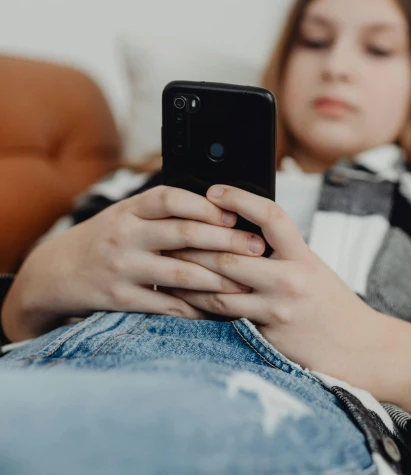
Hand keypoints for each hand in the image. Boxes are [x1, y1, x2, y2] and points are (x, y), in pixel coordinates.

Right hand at [1, 186, 266, 341]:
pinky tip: (216, 309)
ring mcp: (123, 267)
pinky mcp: (120, 298)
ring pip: (180, 273)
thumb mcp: (126, 214)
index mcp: (130, 209)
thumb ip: (161, 210)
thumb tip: (218, 206)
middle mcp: (126, 234)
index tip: (234, 214)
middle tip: (256, 247)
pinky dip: (193, 309)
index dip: (205, 205)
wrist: (55, 271)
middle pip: (184, 234)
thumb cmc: (105, 237)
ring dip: (218, 279)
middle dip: (226, 241)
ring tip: (246, 281)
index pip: (171, 198)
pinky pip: (165, 305)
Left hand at [172, 186, 410, 417]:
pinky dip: (200, 304)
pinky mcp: (265, 335)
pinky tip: (182, 296)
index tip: (214, 190)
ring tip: (166, 263)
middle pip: (232, 254)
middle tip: (171, 231)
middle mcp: (291, 279)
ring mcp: (277, 310)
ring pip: (219, 288)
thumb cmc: (330, 303)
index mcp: (304, 255)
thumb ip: (280, 250)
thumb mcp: (313, 267)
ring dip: (189, 276)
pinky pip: (224, 317)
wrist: (358, 350)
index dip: (240, 199)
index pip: (271, 216)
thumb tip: (239, 227)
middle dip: (197, 243)